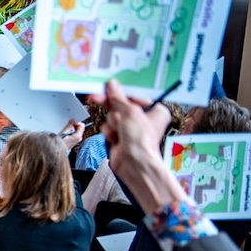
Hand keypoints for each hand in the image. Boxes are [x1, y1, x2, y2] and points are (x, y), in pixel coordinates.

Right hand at [59, 118, 85, 151]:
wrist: (56, 152)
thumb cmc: (59, 144)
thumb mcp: (63, 133)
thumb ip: (69, 126)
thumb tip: (72, 121)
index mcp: (78, 136)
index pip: (81, 125)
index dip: (76, 122)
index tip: (71, 121)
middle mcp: (79, 138)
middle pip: (79, 128)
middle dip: (74, 125)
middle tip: (67, 125)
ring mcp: (77, 141)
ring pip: (77, 131)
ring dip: (72, 129)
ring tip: (65, 129)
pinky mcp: (74, 142)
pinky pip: (74, 134)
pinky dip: (71, 132)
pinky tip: (65, 133)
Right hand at [88, 80, 183, 213]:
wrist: (134, 164)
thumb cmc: (141, 141)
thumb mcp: (130, 112)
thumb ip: (118, 98)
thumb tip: (112, 86)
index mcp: (155, 110)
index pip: (134, 96)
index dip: (120, 93)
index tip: (108, 87)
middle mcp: (144, 119)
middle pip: (121, 105)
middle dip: (112, 108)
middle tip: (96, 98)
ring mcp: (131, 128)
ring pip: (112, 116)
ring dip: (112, 123)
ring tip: (120, 132)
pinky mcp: (120, 136)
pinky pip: (108, 127)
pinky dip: (109, 132)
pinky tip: (116, 139)